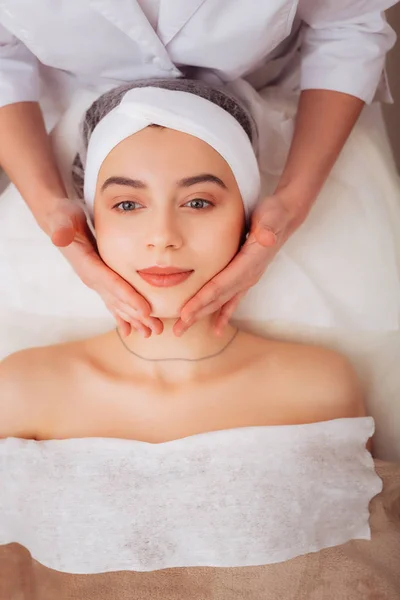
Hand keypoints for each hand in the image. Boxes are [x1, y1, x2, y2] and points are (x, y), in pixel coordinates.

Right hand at [45, 198, 162, 336]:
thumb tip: (60, 237)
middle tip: (155, 329)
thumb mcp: (62, 218)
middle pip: (117, 300)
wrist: (59, 221)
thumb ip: (62, 228)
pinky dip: (123, 315)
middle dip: (137, 315)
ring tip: (151, 332)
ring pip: (117, 304)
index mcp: (87, 265)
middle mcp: (91, 278)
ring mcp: (95, 281)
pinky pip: (113, 301)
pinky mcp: (100, 280)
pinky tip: (131, 329)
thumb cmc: (64, 216)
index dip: (128, 297)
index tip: (145, 310)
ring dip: (134, 319)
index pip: (111, 284)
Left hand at [173, 193, 302, 335]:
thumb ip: (268, 227)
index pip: (220, 286)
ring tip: (185, 329)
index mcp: (249, 264)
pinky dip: (223, 313)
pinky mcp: (245, 276)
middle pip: (218, 299)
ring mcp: (248, 278)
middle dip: (197, 315)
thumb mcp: (271, 216)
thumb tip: (266, 237)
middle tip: (178, 330)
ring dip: (203, 316)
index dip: (202, 300)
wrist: (286, 216)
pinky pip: (231, 299)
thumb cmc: (275, 214)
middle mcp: (249, 276)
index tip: (185, 313)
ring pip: (221, 302)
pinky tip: (216, 327)